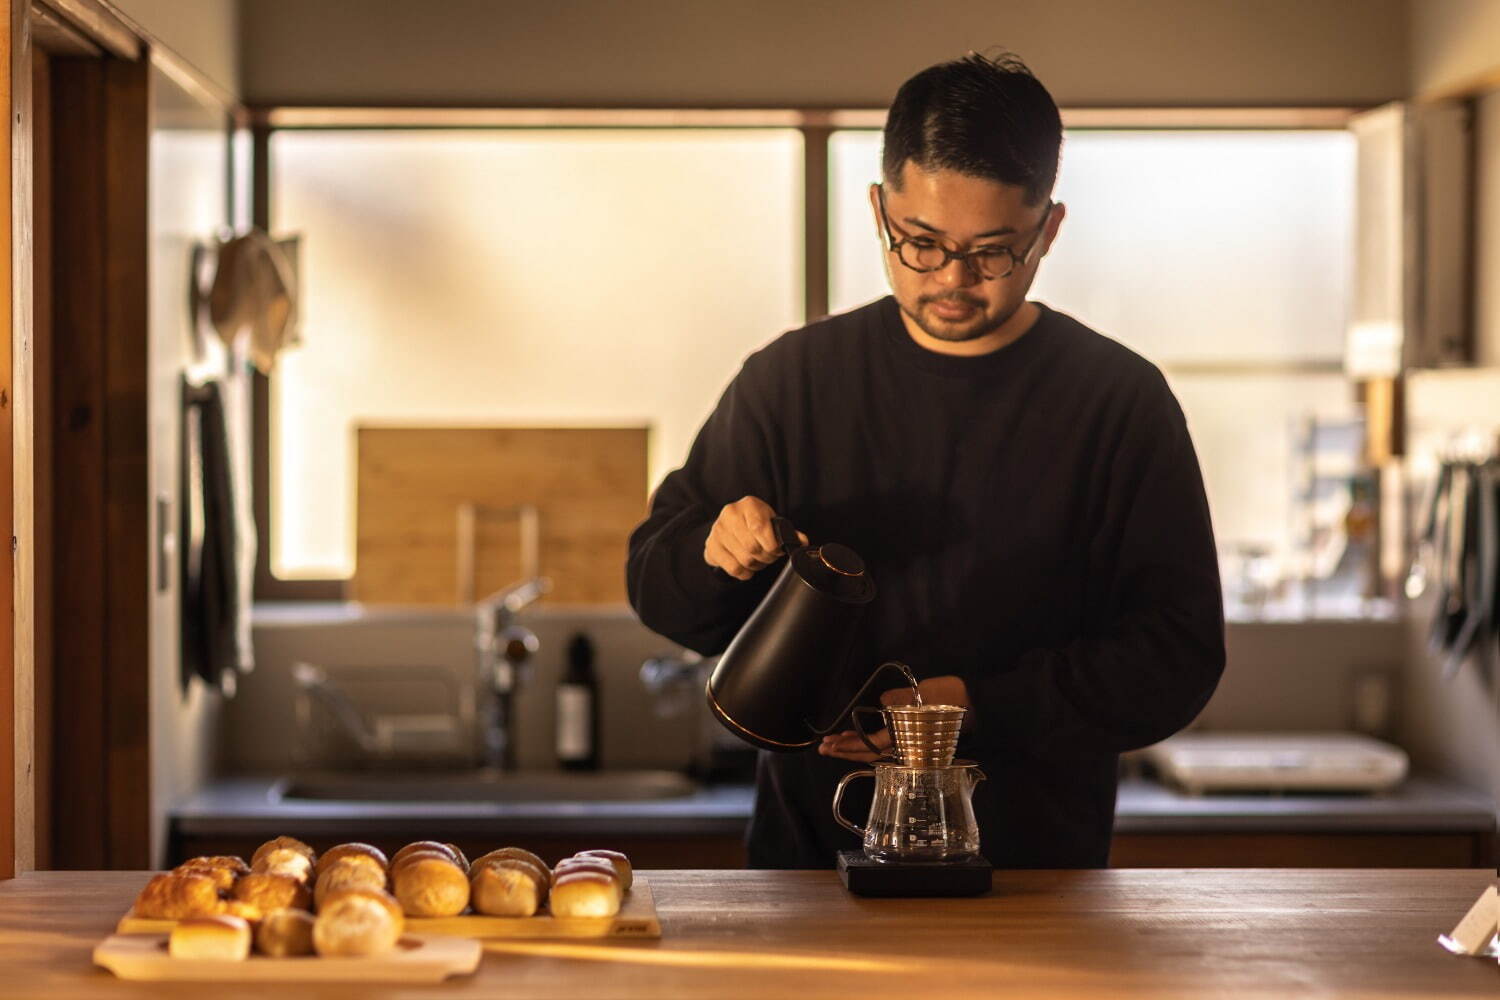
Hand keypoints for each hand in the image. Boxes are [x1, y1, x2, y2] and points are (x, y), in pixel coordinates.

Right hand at [703, 496, 806, 580]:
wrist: (729, 525)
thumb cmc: (755, 523)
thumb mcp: (771, 522)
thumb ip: (788, 532)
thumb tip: (802, 542)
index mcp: (749, 505)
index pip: (759, 529)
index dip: (772, 545)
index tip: (777, 549)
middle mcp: (730, 514)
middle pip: (753, 548)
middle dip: (766, 557)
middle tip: (769, 556)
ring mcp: (718, 531)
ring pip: (744, 560)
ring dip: (756, 565)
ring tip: (758, 559)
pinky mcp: (711, 546)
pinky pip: (734, 568)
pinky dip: (745, 572)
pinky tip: (747, 566)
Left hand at [817, 675, 970, 761]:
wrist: (976, 700)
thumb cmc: (951, 696)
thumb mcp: (923, 694)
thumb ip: (899, 699)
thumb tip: (883, 703)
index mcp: (909, 736)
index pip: (872, 745)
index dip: (851, 745)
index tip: (832, 741)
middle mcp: (907, 744)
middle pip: (870, 754)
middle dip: (845, 751)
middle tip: (823, 748)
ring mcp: (908, 742)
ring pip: (875, 751)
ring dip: (853, 748)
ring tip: (832, 745)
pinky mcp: (909, 736)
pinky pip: (884, 744)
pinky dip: (867, 742)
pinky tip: (853, 737)